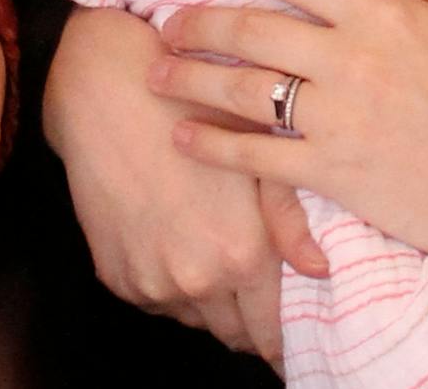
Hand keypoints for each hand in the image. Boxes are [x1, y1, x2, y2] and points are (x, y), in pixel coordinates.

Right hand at [44, 6, 326, 362]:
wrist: (108, 94)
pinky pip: (154, 299)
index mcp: (241, 254)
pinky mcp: (115, 276)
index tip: (285, 325)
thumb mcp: (254, 152)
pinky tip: (172, 238)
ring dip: (206, 299)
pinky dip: (167, 283)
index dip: (281, 333)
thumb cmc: (192, 111)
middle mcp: (196, 280)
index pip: (270, 332)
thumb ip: (289, 219)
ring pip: (193, 317)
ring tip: (208, 247)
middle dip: (246, 314)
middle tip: (250, 284)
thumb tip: (318, 268)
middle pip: (233, 333)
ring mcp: (151, 282)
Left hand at [148, 0, 427, 268]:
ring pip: (244, 90)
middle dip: (200, 22)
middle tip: (167, 21)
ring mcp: (339, 120)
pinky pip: (260, 158)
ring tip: (156, 75)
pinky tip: (182, 139)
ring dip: (191, 80)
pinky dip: (215, 148)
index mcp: (382, 13)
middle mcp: (351, 60)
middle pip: (253, 29)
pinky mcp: (336, 174)